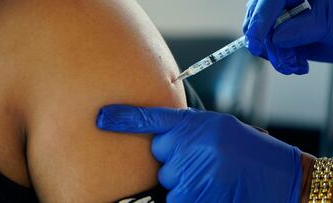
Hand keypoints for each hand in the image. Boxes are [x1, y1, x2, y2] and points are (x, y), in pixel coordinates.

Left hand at [97, 105, 301, 202]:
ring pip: (168, 180)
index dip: (124, 118)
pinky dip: (189, 195)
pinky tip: (211, 188)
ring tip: (211, 176)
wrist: (278, 175)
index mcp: (195, 124)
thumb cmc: (247, 149)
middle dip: (174, 160)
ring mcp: (192, 172)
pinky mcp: (196, 195)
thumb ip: (188, 131)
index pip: (152, 119)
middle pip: (160, 156)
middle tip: (203, 160)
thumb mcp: (217, 129)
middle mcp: (190, 145)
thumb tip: (163, 142)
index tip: (102, 118)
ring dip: (183, 181)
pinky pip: (177, 197)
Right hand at [243, 0, 332, 74]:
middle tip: (287, 63)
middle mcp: (284, 1)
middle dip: (270, 47)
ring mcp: (279, 16)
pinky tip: (296, 62)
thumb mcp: (327, 24)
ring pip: (260, 37)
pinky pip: (268, 47)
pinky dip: (280, 59)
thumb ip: (300, 29)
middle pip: (258, 21)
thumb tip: (275, 38)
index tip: (256, 46)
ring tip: (296, 65)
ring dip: (277, 57)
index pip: (268, 2)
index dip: (259, 23)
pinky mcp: (279, 32)